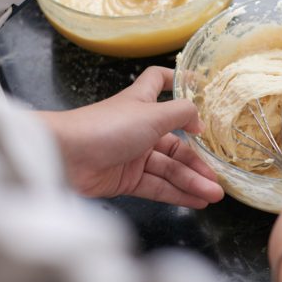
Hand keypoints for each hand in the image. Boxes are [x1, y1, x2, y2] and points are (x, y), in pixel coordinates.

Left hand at [39, 66, 223, 208]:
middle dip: (197, 159)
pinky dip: (177, 193)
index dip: (178, 81)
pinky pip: (157, 186)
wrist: (64, 157)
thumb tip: (199, 121)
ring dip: (192, 181)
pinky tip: (197, 200)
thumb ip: (181, 113)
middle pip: (175, 142)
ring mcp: (133, 155)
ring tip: (214, 193)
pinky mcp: (125, 179)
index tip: (200, 86)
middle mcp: (140, 128)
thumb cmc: (108, 126)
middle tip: (218, 176)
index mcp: (142, 103)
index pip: (159, 82)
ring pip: (169, 168)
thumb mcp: (151, 114)